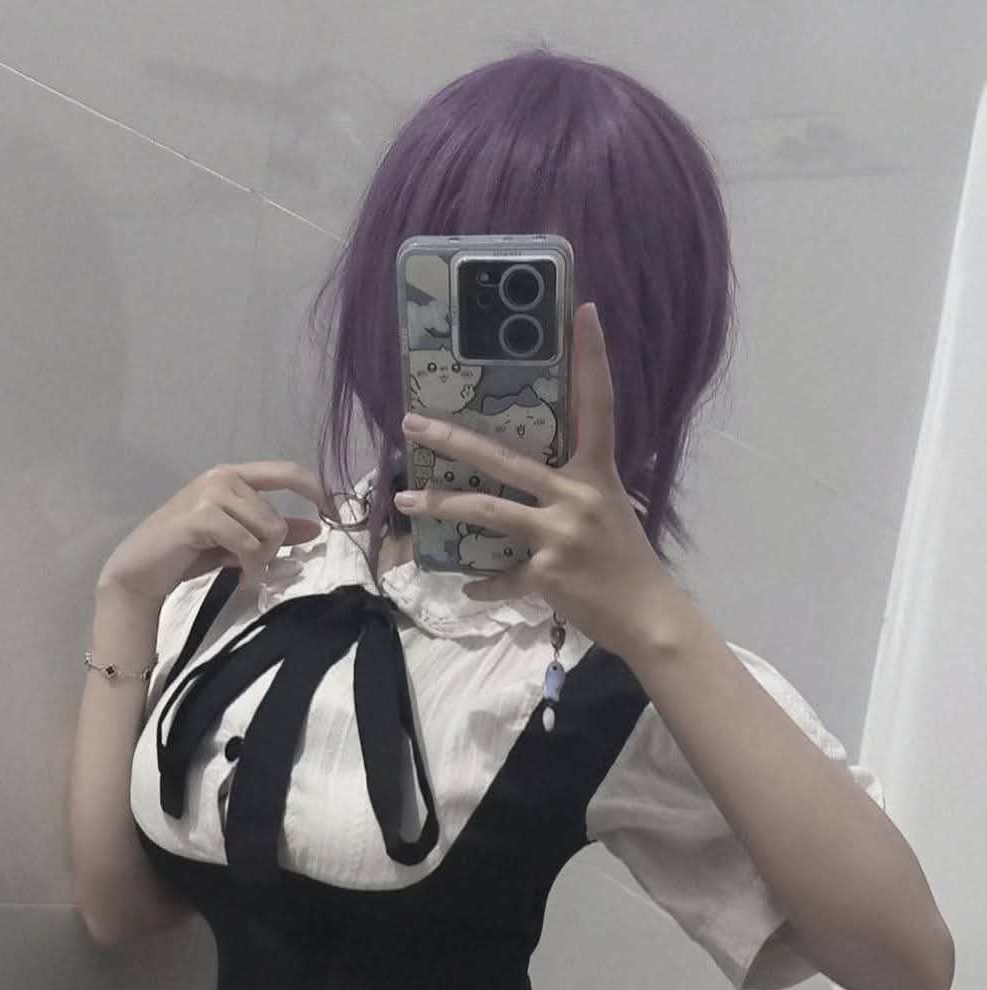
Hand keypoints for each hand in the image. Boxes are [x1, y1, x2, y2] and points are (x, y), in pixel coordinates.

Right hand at [98, 460, 337, 605]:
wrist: (141, 569)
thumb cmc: (187, 552)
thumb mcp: (238, 540)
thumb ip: (272, 531)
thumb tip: (315, 527)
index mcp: (234, 476)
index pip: (287, 471)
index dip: (316, 491)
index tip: (333, 516)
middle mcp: (223, 476)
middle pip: (277, 517)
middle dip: (273, 551)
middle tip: (253, 567)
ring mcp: (210, 493)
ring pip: (266, 530)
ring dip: (260, 560)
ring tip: (242, 571)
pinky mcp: (199, 516)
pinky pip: (246, 543)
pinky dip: (248, 566)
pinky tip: (238, 577)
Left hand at [395, 303, 686, 661]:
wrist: (647, 615)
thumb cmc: (625, 561)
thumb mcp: (608, 510)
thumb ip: (572, 488)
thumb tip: (531, 478)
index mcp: (597, 472)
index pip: (597, 404)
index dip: (592, 357)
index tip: (585, 310)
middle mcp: (577, 496)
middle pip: (504, 459)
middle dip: (453, 440)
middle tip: (412, 422)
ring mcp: (560, 534)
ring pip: (488, 511)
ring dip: (442, 506)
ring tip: (406, 502)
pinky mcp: (547, 573)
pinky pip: (503, 577)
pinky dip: (484, 585)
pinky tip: (467, 588)